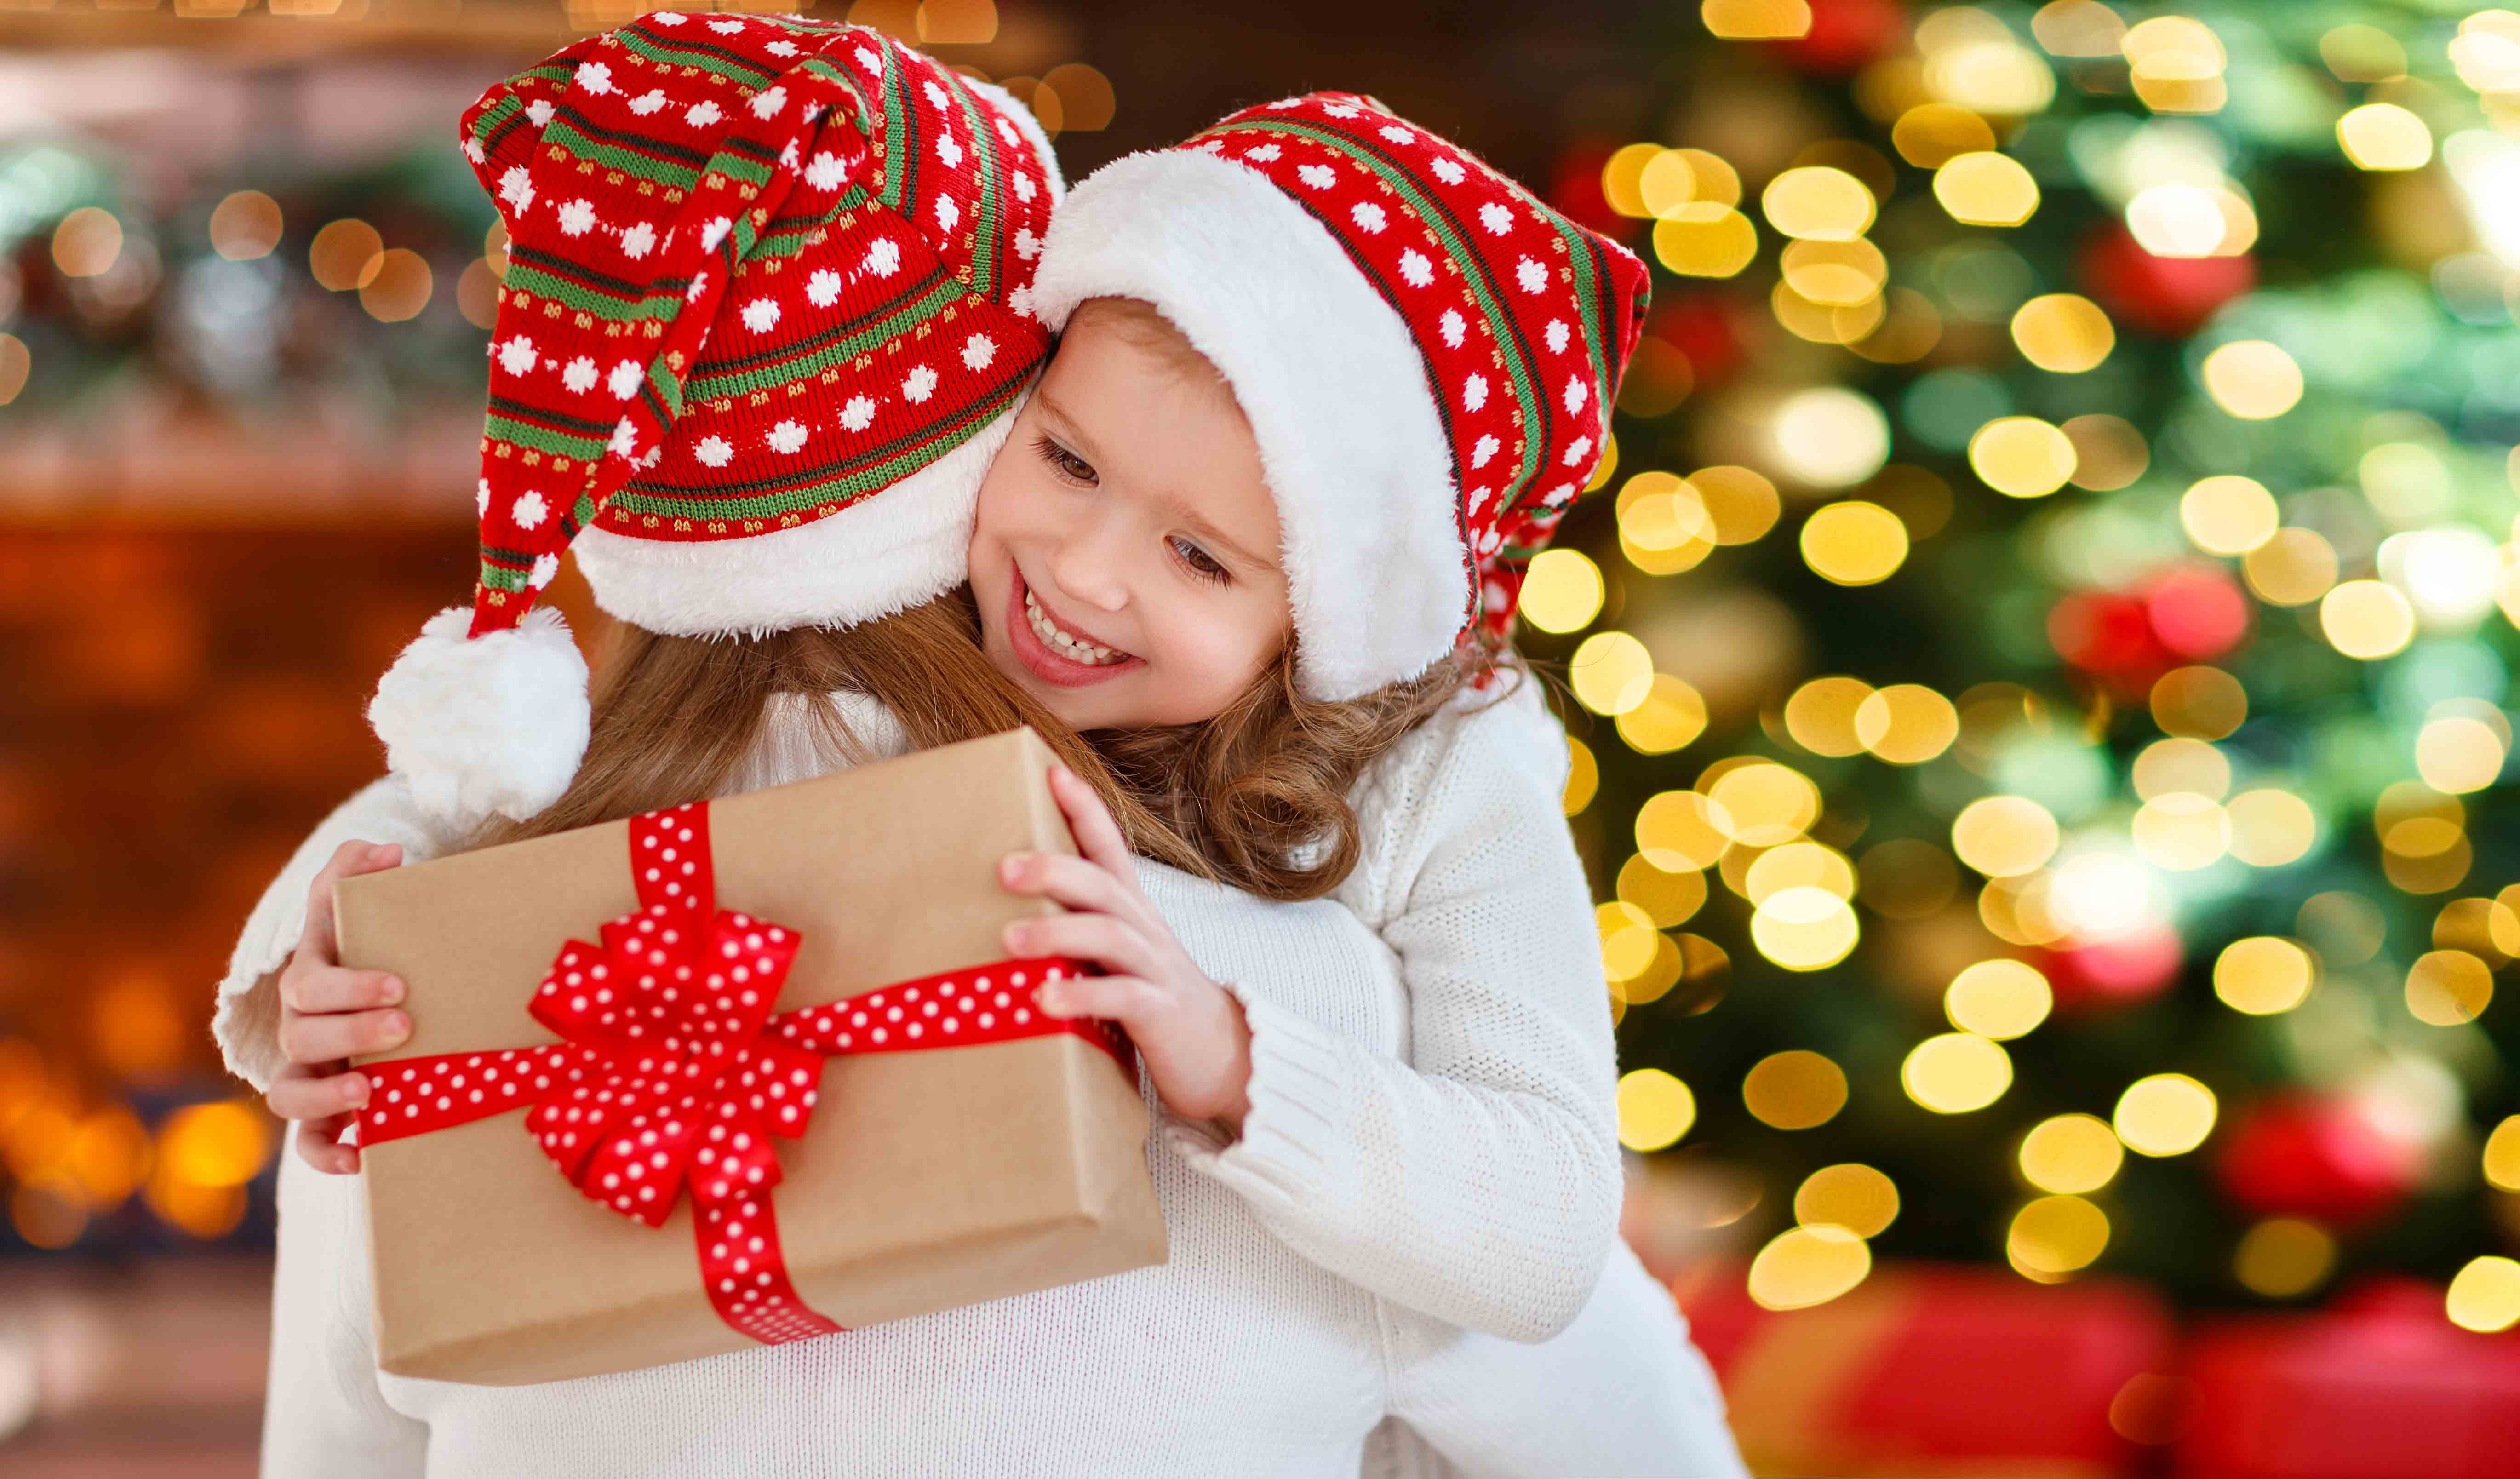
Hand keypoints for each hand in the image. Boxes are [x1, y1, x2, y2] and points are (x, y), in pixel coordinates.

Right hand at [265, 840, 409, 1174]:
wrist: (378, 996)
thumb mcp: (361, 910)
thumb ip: (359, 872)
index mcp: (310, 981)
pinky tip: (360, 1159)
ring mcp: (306, 1074)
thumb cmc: (370, 950)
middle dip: (351, 1032)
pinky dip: (326, 1155)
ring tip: (372, 1092)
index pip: (310, 982)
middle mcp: (299, 1029)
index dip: (349, 986)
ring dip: (326, 1098)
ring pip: (288, 1094)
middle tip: (405, 1026)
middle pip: (302, 1036)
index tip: (400, 985)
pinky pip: (306, 1144)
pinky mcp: (319, 1114)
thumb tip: (387, 848)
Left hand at [998, 765, 1254, 1131]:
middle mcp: (1146, 930)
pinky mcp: (1160, 1013)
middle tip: (1002, 867)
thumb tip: (1000, 920)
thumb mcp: (1118, 960)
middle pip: (1103, 885)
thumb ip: (1077, 936)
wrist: (1225, 1058)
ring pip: (1110, 936)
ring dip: (1058, 932)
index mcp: (1133, 912)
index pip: (1110, 848)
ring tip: (1009, 939)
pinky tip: (1044, 1000)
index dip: (1085, 808)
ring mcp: (1156, 970)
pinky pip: (1121, 998)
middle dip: (1055, 868)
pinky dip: (1082, 995)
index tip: (1051, 771)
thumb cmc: (1154, 1003)